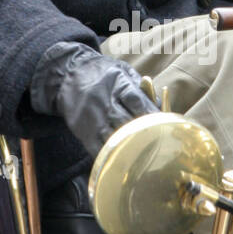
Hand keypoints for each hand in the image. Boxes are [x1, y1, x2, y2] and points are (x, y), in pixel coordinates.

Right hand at [29, 41, 158, 157]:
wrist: (67, 76)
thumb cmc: (102, 74)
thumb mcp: (122, 70)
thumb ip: (141, 87)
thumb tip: (159, 105)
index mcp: (117, 84)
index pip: (137, 101)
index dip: (151, 114)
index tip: (165, 124)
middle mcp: (105, 102)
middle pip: (127, 122)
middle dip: (144, 134)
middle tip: (161, 144)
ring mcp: (93, 119)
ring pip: (114, 138)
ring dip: (131, 148)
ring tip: (148, 158)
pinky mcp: (84, 133)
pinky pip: (99, 150)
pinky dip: (113, 158)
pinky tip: (125, 163)